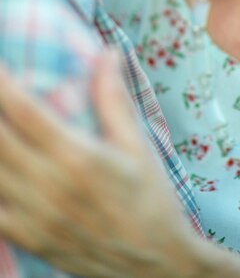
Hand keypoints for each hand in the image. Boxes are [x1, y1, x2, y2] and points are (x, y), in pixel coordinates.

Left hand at [0, 50, 204, 277]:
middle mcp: (49, 185)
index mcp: (78, 157)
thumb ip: (114, 98)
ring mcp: (34, 216)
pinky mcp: (28, 238)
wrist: (155, 264)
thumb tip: (107, 52)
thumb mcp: (137, 145)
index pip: (25, 111)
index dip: (3, 83)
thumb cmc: (151, 198)